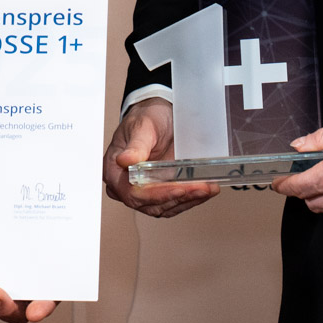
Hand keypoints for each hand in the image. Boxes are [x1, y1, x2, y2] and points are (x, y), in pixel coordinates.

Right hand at [101, 98, 218, 217]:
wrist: (159, 115)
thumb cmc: (146, 118)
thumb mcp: (142, 126)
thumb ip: (136, 145)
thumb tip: (125, 160)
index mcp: (115, 172)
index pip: (133, 193)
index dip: (156, 196)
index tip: (178, 189)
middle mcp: (126, 186)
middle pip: (151, 204)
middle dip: (178, 197)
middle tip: (201, 188)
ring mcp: (144, 191)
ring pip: (165, 206)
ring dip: (188, 200)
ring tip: (207, 189)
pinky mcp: (160, 191)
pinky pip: (174, 202)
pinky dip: (191, 198)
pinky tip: (204, 190)